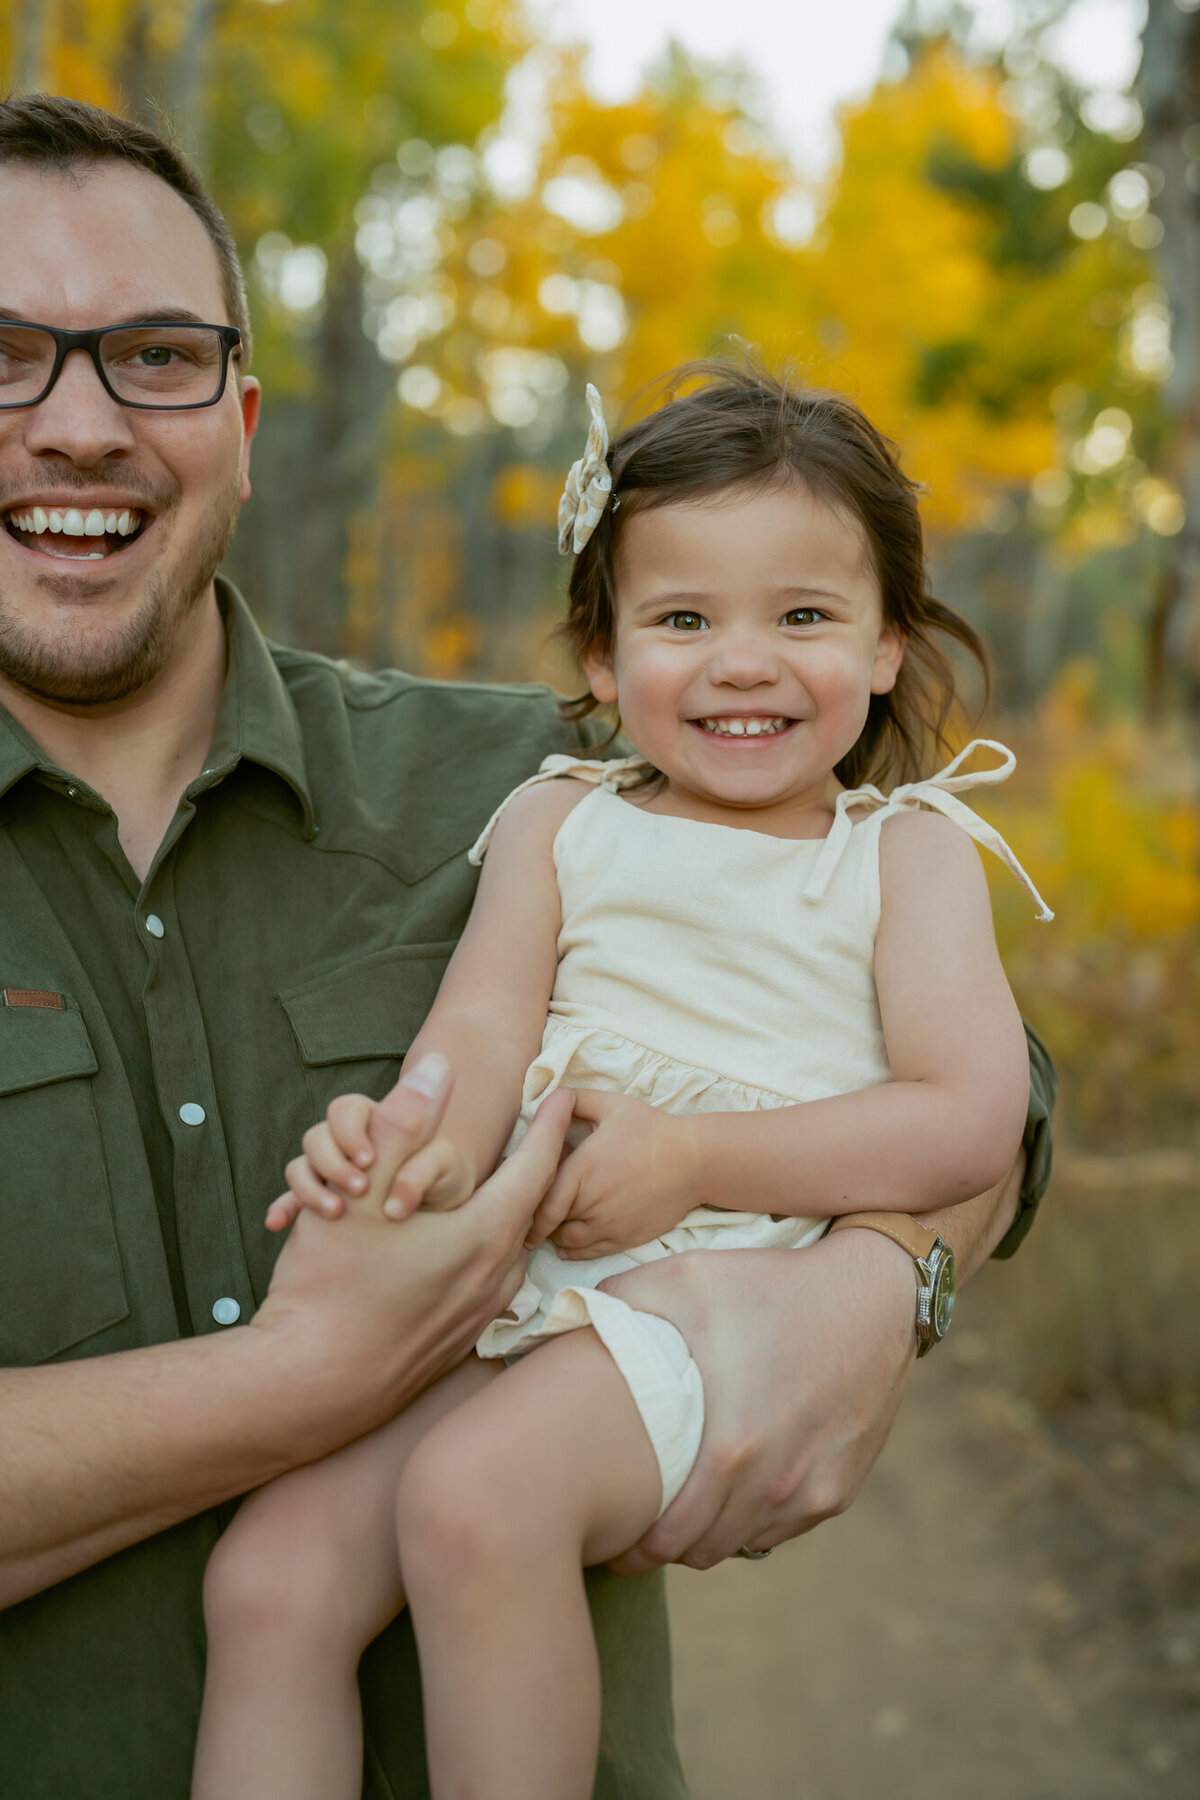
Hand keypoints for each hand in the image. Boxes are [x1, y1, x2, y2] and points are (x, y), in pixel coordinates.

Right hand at [254, 1085, 573, 1440]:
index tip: (566, 1094)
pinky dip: (482, 1249)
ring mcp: (480, 1315)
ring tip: (494, 1185)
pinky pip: (486, 1279)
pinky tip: (454, 1242)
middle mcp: (496, 1279)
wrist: (309, 1384)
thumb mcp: (362, 1189)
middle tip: (534, 1136)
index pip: (536, 1166)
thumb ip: (404, 1121)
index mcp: (485, 1238)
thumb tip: (440, 1067)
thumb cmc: (331, 1286)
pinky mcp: (459, 1341)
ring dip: (503, 1212)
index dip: (551, 1124)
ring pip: (508, 1247)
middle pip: (528, 1208)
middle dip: (531, 1168)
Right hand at [266, 1055, 474, 1229]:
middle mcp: (346, 1144)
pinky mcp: (320, 1203)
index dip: (351, 1131)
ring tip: (335, 1212)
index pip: (345, 1110)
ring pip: (300, 1166)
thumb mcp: (444, 1171)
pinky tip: (276, 1223)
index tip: (369, 1160)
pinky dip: (283, 1210)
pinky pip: (290, 1203)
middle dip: (331, 1161)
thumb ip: (429, 1166)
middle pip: (316, 1136)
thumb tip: (401, 1193)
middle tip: (359, 1189)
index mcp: (373, 1122)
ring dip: (309, 1186)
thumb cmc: (444, 1183)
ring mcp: (329, 1173)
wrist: (444, 1216)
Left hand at [526, 1090, 697, 1257]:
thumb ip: (577, 1099)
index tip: (515, 1203)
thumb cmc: (652, 1130)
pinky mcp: (625, 1239)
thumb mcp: (612, 1105)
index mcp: (582, 1170)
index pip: (540, 1200)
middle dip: (538, 1218)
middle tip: (526, 1213)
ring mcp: (609, 1225)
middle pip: (550, 1222)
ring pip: (567, 1241)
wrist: (694, 1161)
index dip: (525, 1206)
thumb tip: (550, 1094)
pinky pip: (590, 1252)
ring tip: (550, 1224)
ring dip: (555, 1234)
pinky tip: (567, 1243)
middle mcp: (592, 1202)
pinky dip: (574, 1250)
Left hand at [600, 1231, 916, 1571]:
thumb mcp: (687, 1277)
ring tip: (683, 1507)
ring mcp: (811, 1491)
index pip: (666, 1540)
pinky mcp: (840, 1487)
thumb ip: (619, 1301)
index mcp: (729, 1449)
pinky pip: (784, 1527)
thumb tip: (562, 1317)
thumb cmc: (770, 1283)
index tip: (612, 1537)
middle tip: (637, 1529)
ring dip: (711, 1535)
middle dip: (665, 1548)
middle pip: (701, 1551)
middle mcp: (773, 1484)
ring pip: (743, 1543)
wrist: (871, 1294)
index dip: (633, 1548)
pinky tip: (734, 1488)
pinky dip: (754, 1519)